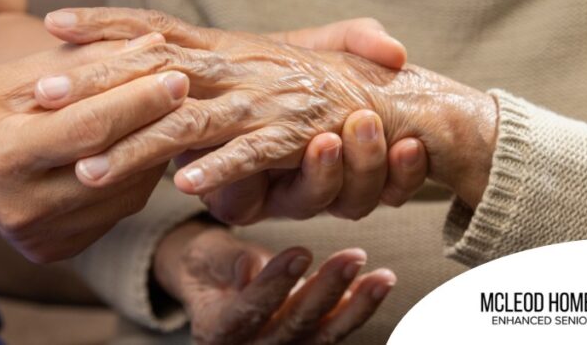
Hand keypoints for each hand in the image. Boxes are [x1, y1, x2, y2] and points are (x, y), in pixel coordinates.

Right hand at [0, 34, 186, 262]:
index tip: (176, 72)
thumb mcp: (19, 75)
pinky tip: (141, 147)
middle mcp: (21, 207)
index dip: (138, 101)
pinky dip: (135, 178)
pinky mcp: (53, 250)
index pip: (88, 129)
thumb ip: (86, 63)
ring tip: (168, 114)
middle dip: (156, 123)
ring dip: (153, 152)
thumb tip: (154, 45)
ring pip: (124, 194)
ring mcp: (38, 236)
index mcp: (3, 157)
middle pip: (113, 165)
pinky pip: (115, 212)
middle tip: (188, 89)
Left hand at [43, 8, 497, 207]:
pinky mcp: (297, 136)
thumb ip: (210, 64)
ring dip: (138, 145)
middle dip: (97, 82)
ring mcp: (265, 100)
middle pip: (155, 71)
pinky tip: (186, 186)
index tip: (53, 21)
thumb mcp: (256, 66)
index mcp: (226, 48)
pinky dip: (223, 169)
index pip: (156, 29)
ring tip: (89, 167)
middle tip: (42, 92)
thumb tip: (152, 61)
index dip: (106, 24)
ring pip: (191, 121)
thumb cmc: (317, 87)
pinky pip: (253, 153)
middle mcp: (240, 67)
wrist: (395, 102)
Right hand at [154, 221, 394, 344]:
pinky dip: (357, 309)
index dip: (275, 284)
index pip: (249, 310)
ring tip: (382, 276)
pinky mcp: (305, 344)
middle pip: (292, 326)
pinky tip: (377, 286)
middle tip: (354, 256)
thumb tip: (250, 266)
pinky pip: (333, 331)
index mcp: (217, 330)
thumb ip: (226, 262)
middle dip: (326, 291)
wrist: (214, 288)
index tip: (301, 251)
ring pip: (322, 335)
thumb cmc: (208, 266)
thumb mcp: (204, 257)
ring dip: (356, 306)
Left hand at [211, 18, 426, 222]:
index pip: (395, 175)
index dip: (408, 169)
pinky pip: (241, 197)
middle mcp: (320, 181)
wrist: (207, 80)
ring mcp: (279, 194)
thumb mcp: (322, 44)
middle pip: (361, 197)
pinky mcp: (232, 197)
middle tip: (371, 130)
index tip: (414, 144)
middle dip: (370, 167)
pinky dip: (234, 175)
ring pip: (315, 201)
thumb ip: (360, 40)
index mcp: (350, 150)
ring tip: (324, 141)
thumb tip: (396, 50)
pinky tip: (238, 171)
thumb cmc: (273, 62)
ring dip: (324, 173)